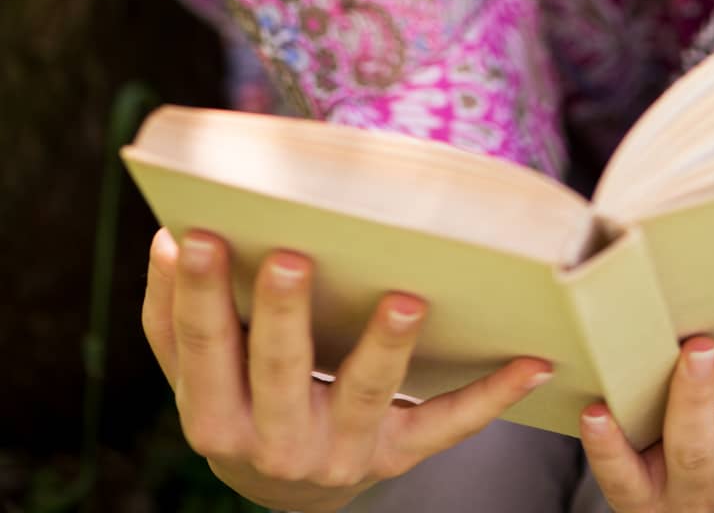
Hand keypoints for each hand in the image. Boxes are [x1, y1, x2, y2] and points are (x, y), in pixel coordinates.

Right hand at [142, 226, 553, 512]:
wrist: (288, 486)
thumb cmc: (239, 394)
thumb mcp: (197, 369)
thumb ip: (174, 314)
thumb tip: (169, 238)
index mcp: (214, 414)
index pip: (200, 347)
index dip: (199, 294)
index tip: (200, 235)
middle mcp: (274, 443)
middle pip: (279, 373)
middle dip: (285, 318)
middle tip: (293, 259)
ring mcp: (340, 453)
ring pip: (365, 396)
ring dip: (387, 349)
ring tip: (406, 300)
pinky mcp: (398, 456)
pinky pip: (447, 425)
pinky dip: (493, 396)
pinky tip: (534, 361)